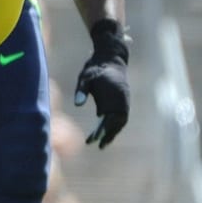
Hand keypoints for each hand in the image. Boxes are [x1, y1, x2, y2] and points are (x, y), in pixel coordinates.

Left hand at [74, 20, 129, 148]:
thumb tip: (77, 104)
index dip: (104, 130)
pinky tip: (106, 131)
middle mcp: (122, 98)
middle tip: (98, 145)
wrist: (111, 57)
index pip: (110, 117)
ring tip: (102, 143)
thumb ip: (82, 90)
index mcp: (113, 94)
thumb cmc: (95, 67)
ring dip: (113, 131)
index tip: (96, 140)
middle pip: (118, 122)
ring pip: (121, 120)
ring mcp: (124, 99)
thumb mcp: (85, 77)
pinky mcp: (123, 99)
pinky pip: (121, 115)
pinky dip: (115, 125)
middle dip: (109, 134)